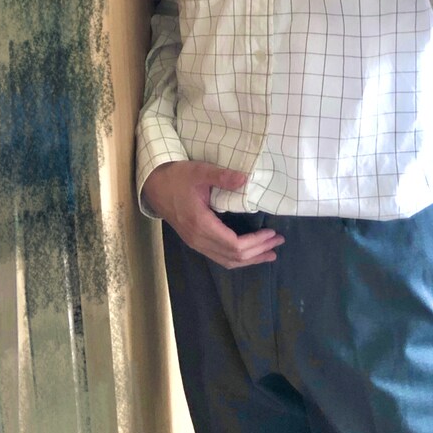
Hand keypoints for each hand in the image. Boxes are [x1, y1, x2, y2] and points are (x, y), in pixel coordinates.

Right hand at [142, 161, 283, 267]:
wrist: (154, 185)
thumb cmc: (178, 177)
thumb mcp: (200, 171)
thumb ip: (223, 176)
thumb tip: (246, 179)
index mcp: (201, 225)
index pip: (234, 245)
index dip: (256, 243)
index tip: (272, 233)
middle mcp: (198, 240)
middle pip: (233, 257)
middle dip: (258, 252)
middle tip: (278, 242)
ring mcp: (195, 243)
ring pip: (226, 261)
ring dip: (249, 259)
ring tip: (269, 253)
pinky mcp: (195, 241)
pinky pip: (219, 257)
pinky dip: (237, 258)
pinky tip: (248, 252)